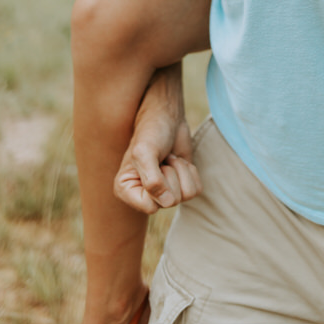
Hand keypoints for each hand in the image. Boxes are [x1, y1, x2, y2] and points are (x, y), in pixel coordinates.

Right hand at [114, 66, 201, 212]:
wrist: (167, 116)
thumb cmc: (151, 131)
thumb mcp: (144, 152)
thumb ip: (152, 180)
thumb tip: (167, 202)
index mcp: (126, 190)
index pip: (150, 207)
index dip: (159, 186)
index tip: (153, 165)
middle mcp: (144, 196)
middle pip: (171, 202)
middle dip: (171, 175)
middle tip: (162, 158)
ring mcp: (164, 192)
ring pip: (186, 196)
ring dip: (181, 171)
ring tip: (168, 157)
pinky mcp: (181, 186)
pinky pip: (196, 190)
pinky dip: (191, 171)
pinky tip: (178, 160)